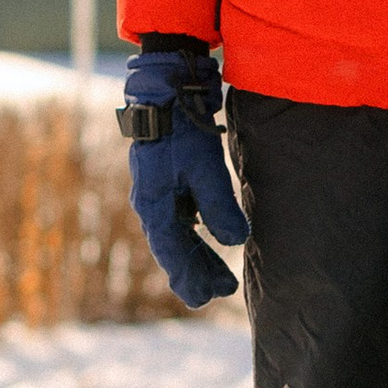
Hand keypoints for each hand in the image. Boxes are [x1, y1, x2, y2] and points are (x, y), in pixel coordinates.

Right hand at [119, 47, 247, 307]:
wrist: (165, 89)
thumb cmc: (182, 128)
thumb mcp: (204, 167)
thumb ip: (220, 206)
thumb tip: (235, 242)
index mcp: (154, 202)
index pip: (171, 249)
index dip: (187, 275)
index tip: (201, 299)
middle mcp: (152, 200)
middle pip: (174, 246)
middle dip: (195, 272)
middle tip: (216, 296)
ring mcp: (159, 189)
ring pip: (180, 232)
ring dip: (199, 255)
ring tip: (221, 278)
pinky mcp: (169, 178)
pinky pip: (183, 215)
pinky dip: (198, 232)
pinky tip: (212, 237)